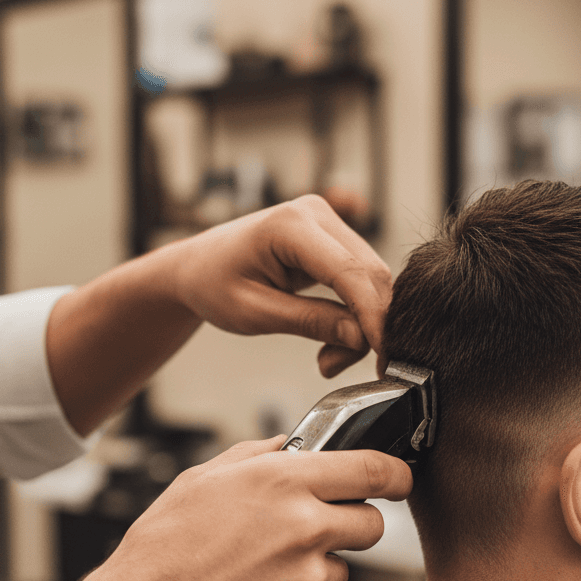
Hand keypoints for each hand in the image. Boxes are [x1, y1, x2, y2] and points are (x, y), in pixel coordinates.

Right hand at [97, 436, 412, 580]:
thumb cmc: (166, 546)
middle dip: (353, 523)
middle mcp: (306, 527)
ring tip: (264, 568)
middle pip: (373, 524)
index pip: (373, 469)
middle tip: (317, 528)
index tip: (399, 479)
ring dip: (317, 566)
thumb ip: (256, 455)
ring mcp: (307, 577)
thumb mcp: (204, 478)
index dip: (396, 474)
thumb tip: (286, 445)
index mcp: (284, 482)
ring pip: (342, 568)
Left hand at [168, 195, 392, 377]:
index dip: (373, 317)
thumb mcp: (255, 313)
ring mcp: (327, 222)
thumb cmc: (213, 285)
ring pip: (371, 279)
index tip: (383, 357)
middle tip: (334, 367)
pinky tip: (333, 338)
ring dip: (361, 325)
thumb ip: (310, 322)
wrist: (197, 267)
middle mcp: (316, 213)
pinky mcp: (333, 238)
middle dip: (367, 327)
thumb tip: (360, 337)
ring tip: (327, 358)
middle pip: (369, 274)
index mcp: (290, 224)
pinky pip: (361, 279)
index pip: (350, 272)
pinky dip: (356, 314)